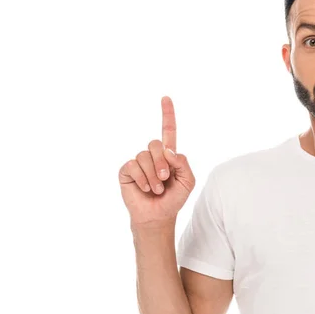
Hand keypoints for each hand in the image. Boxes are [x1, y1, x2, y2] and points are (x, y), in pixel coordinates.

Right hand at [118, 96, 195, 225]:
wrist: (158, 216)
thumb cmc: (173, 199)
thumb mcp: (188, 181)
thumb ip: (183, 163)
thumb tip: (168, 150)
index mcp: (168, 155)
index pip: (168, 130)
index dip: (167, 114)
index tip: (166, 97)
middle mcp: (152, 155)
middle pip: (155, 143)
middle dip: (162, 163)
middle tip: (165, 180)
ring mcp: (138, 162)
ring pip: (144, 156)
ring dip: (153, 176)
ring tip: (156, 189)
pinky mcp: (127, 171)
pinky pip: (133, 165)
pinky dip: (142, 179)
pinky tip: (145, 189)